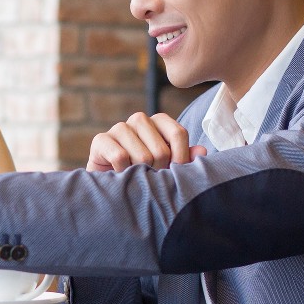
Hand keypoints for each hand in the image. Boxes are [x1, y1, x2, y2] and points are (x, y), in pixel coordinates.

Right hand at [88, 112, 206, 171]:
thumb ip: (186, 158)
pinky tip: (121, 175)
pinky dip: (123, 172)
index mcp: (159, 121)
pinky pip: (120, 157)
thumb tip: (202, 152)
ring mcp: (119, 128)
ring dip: (141, 174)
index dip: (180, 159)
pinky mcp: (101, 139)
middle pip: (161, 150)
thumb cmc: (144, 173)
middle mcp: (139, 119)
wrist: (110, 184)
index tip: (176, 175)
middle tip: (151, 179)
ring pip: (142, 156)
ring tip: (136, 178)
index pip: (178, 134)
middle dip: (158, 171)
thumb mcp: (168, 166)